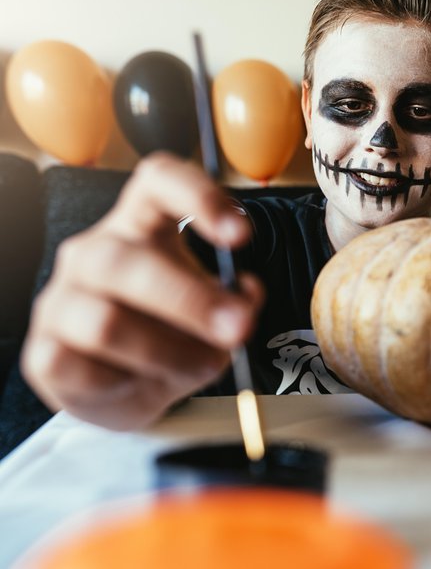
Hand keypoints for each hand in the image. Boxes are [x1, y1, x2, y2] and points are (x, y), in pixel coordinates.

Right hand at [21, 153, 263, 429]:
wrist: (121, 390)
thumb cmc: (171, 333)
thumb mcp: (215, 312)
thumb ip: (237, 300)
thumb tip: (246, 295)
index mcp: (141, 223)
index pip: (159, 181)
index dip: (199, 197)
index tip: (241, 236)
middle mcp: (94, 252)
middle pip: (131, 259)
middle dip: (193, 299)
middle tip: (238, 328)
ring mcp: (60, 300)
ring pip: (107, 323)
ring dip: (169, 352)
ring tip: (204, 365)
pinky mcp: (43, 353)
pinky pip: (85, 369)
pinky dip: (126, 382)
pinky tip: (139, 380)